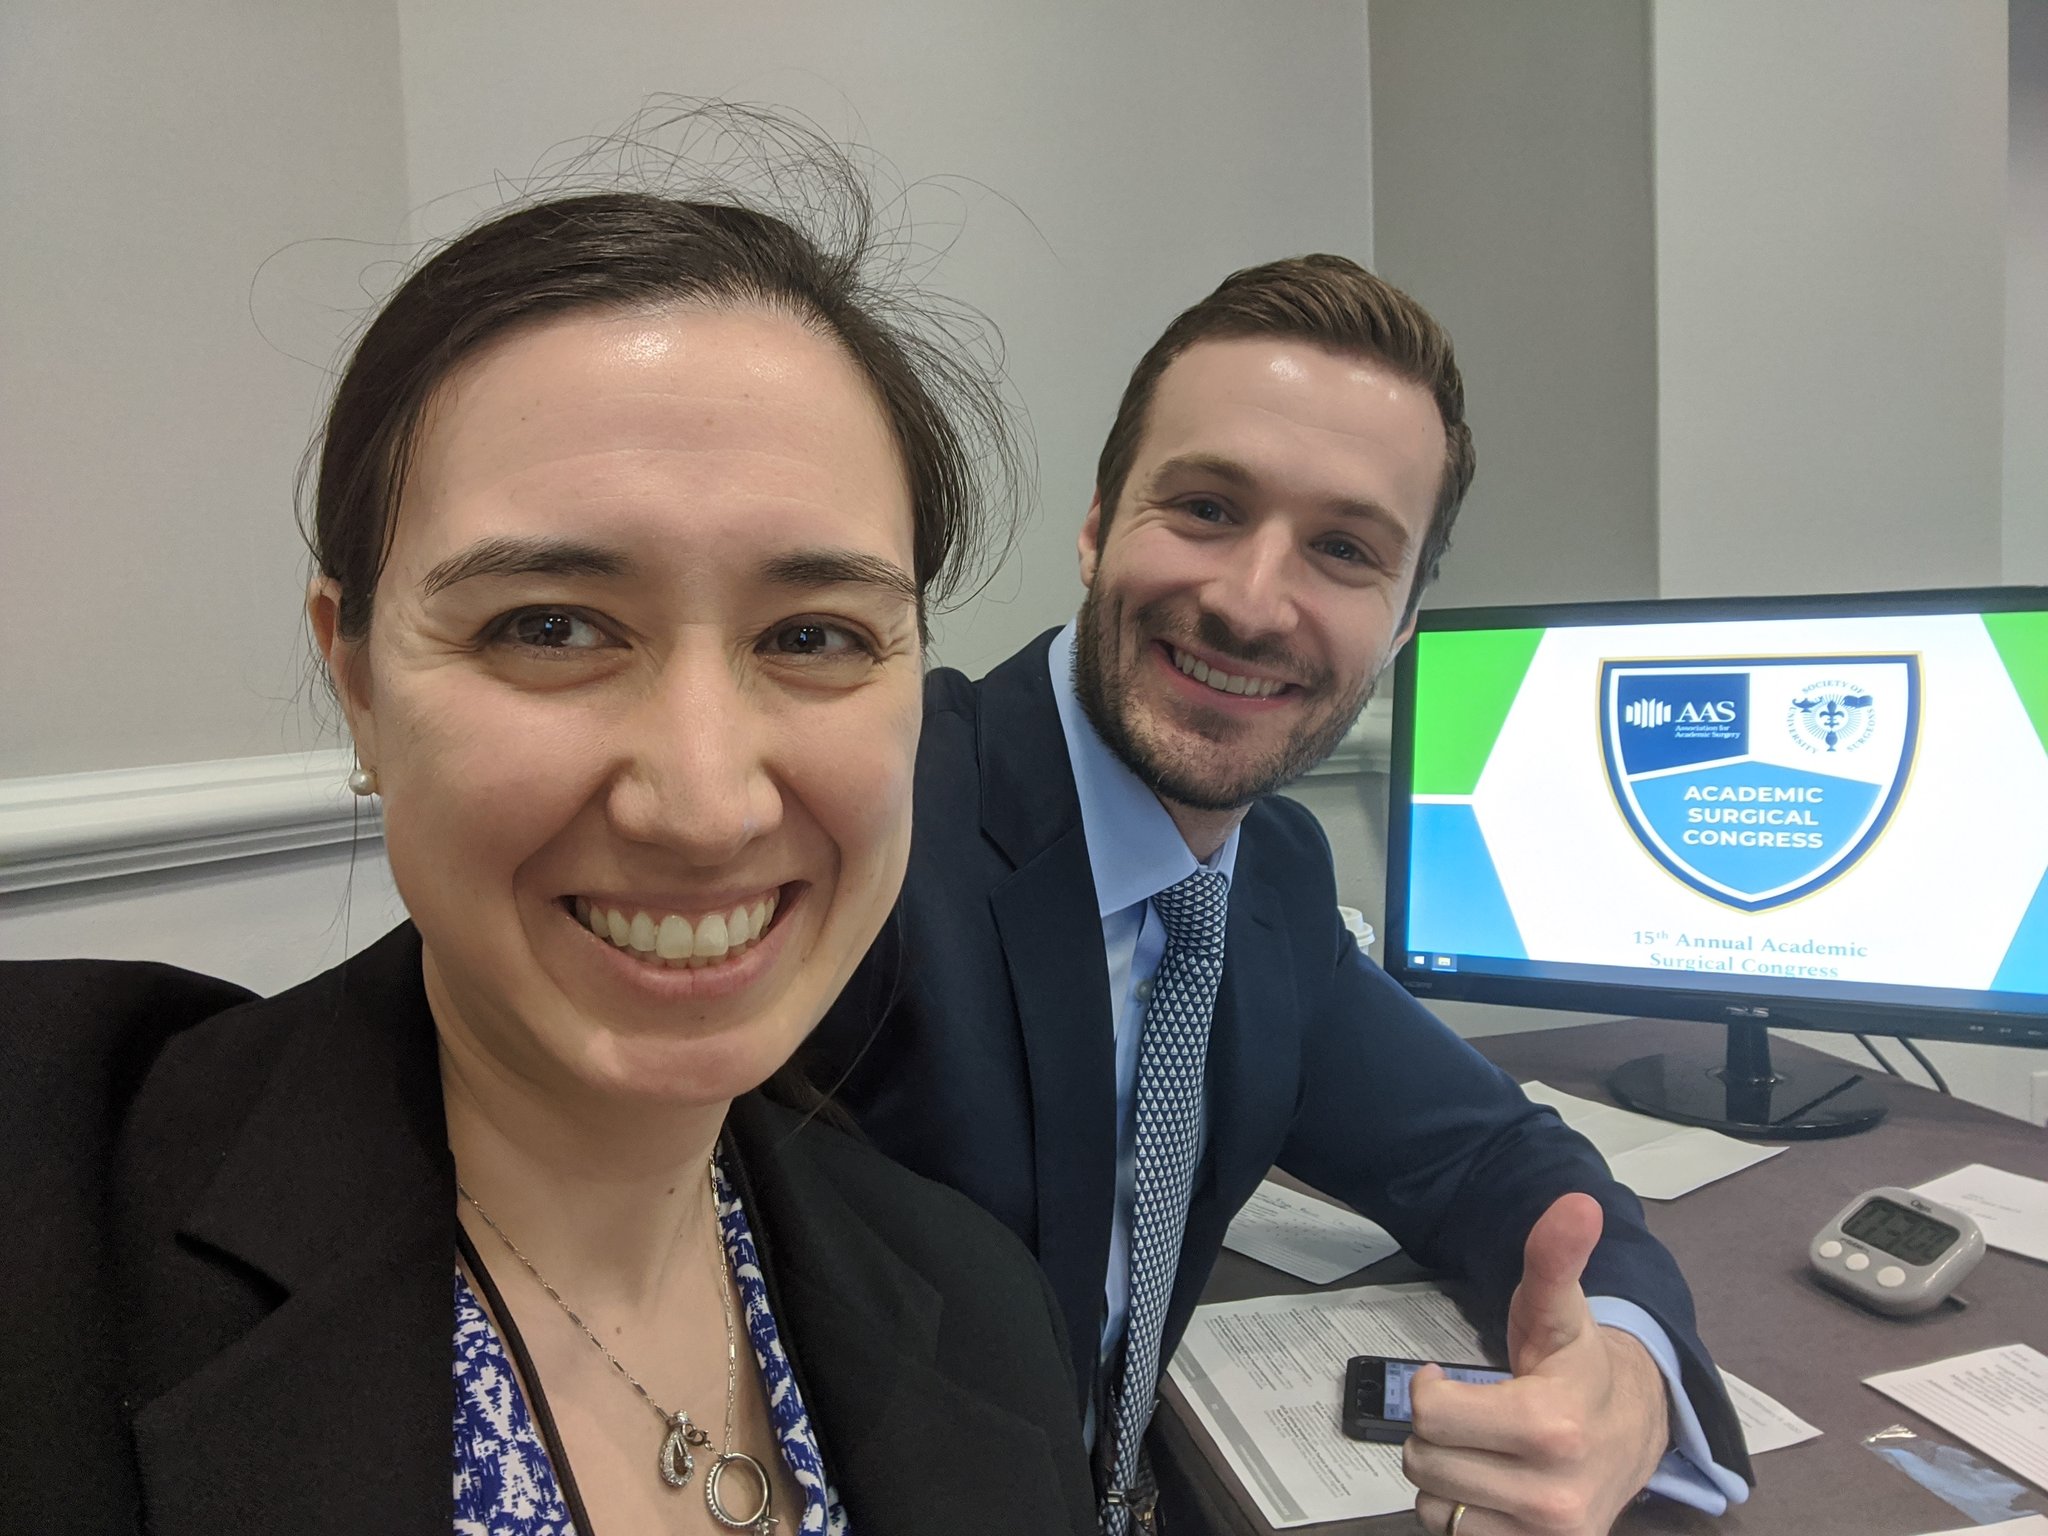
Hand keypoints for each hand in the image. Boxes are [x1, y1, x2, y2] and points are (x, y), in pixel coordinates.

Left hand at [1405, 1193, 1668, 1534]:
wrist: (1639, 1429)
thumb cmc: (1580, 1366)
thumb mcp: (1560, 1309)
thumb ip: (1554, 1258)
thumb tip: (1577, 1203)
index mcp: (1552, 1426)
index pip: (1431, 1415)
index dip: (1430, 1390)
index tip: (1449, 1379)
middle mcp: (1554, 1494)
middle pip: (1424, 1460)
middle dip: (1437, 1430)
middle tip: (1476, 1415)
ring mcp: (1549, 1534)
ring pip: (1432, 1504)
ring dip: (1446, 1473)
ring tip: (1485, 1449)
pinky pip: (1454, 1534)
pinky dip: (1460, 1511)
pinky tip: (1492, 1483)